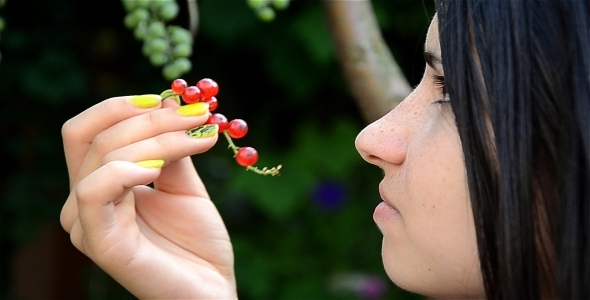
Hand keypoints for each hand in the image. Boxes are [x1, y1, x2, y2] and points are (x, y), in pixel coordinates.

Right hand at [60, 95, 235, 298]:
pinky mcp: (101, 243)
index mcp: (101, 185)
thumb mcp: (184, 183)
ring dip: (157, 138)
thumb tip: (168, 103)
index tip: (171, 97)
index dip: (123, 106)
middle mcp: (86, 201)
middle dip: (152, 118)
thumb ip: (169, 148)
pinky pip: (94, 192)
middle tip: (198, 115)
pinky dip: (126, 169)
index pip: (89, 130)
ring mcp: (88, 223)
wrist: (212, 287)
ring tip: (198, 137)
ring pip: (104, 156)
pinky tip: (158, 168)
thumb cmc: (197, 241)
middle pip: (98, 136)